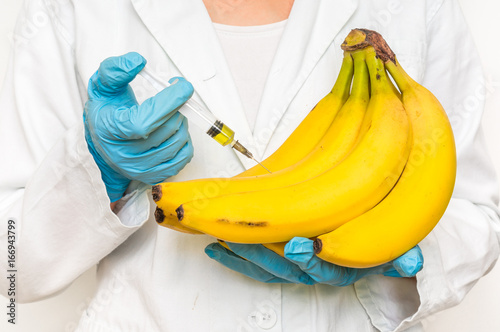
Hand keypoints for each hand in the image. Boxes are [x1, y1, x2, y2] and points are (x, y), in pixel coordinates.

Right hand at [84, 52, 193, 201]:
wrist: (102, 142)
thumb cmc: (106, 111)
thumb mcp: (102, 86)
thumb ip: (115, 70)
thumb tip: (136, 61)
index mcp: (109, 131)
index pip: (143, 122)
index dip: (167, 103)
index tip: (182, 86)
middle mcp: (123, 155)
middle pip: (166, 131)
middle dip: (177, 108)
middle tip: (174, 97)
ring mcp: (139, 169)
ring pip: (177, 142)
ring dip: (181, 122)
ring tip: (170, 114)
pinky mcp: (155, 175)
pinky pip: (184, 157)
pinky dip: (185, 140)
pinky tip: (173, 130)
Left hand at [205, 237, 422, 285]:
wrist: (365, 233)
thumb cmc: (373, 234)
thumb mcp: (394, 242)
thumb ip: (403, 252)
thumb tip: (412, 262)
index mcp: (343, 268)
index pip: (327, 270)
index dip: (313, 260)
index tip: (300, 245)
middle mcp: (317, 271)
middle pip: (289, 269)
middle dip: (268, 255)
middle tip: (248, 240)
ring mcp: (296, 267)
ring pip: (268, 268)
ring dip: (245, 255)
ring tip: (223, 241)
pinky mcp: (280, 261)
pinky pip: (256, 267)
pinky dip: (236, 259)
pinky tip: (217, 248)